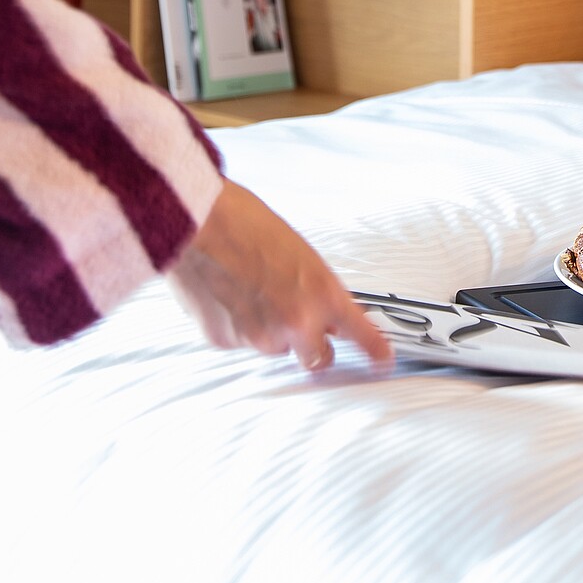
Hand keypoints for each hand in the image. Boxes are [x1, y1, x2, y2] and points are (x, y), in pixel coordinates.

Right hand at [166, 178, 392, 371]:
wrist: (199, 221)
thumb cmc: (247, 223)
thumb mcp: (300, 253)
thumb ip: (315, 290)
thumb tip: (322, 313)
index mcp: (322, 294)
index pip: (360, 333)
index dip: (374, 350)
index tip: (382, 360)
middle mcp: (297, 323)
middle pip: (318, 359)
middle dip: (315, 347)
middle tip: (303, 326)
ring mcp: (260, 337)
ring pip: (275, 347)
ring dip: (270, 330)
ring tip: (249, 289)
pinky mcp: (226, 342)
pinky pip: (240, 341)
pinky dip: (237, 325)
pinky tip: (225, 293)